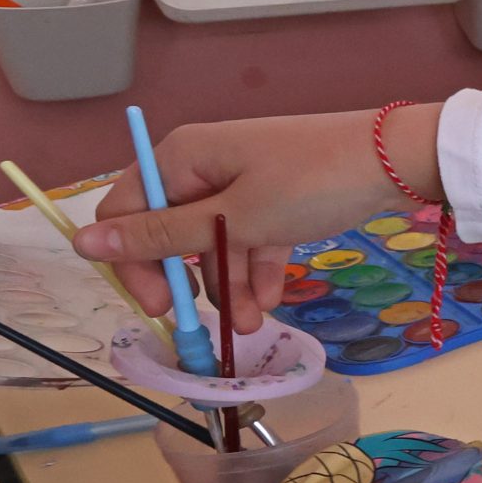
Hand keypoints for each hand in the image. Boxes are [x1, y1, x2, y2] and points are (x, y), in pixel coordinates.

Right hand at [72, 106, 440, 327]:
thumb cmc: (310, 183)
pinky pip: (252, 240)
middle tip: (203, 323)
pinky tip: (269, 302)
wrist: (398, 162)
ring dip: (227, 285)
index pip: (127, 213)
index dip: (134, 262)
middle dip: (188, 280)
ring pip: (216, 244)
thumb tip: (82, 243)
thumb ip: (161, 235)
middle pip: (171, 232)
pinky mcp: (279, 199)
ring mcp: (245, 182)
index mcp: (182, 158)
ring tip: (250, 323)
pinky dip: (257, 270)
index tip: (158, 305)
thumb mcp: (233, 217)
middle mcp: (206, 165)